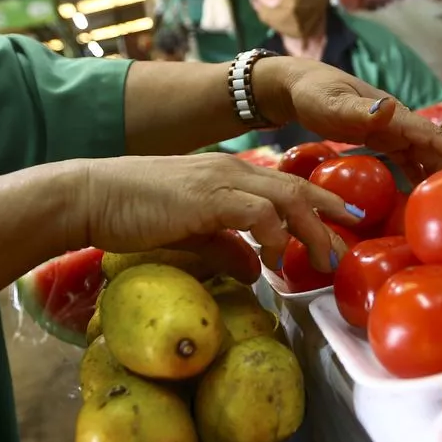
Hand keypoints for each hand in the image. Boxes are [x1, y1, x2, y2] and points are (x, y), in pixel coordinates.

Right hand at [68, 153, 361, 278]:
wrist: (89, 195)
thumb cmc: (133, 212)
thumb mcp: (190, 233)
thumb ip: (224, 247)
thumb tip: (255, 271)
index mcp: (230, 175)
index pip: (286, 185)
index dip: (320, 202)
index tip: (345, 222)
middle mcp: (232, 170)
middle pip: (296, 189)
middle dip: (329, 214)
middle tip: (351, 240)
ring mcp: (220, 180)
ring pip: (285, 198)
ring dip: (311, 229)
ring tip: (325, 258)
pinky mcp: (206, 197)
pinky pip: (255, 211)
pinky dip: (275, 232)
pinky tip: (279, 256)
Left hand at [257, 57, 441, 180]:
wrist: (296, 87)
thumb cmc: (313, 93)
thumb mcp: (332, 103)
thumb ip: (358, 110)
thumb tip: (389, 108)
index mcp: (393, 114)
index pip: (433, 136)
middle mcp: (398, 122)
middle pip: (435, 148)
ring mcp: (391, 132)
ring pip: (424, 155)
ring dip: (441, 174)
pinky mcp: (380, 141)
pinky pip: (406, 161)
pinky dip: (418, 177)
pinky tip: (422, 197)